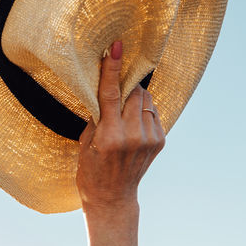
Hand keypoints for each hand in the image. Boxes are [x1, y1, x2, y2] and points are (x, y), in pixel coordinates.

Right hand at [76, 40, 164, 213]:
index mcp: (110, 137)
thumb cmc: (91, 170)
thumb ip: (97, 116)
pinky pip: (152, 111)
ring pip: (145, 100)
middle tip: (116, 88)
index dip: (114, 69)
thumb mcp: (85, 144)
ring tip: (122, 114)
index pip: (112, 94)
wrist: (112, 197)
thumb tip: (106, 89)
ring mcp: (149, 139)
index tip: (117, 47)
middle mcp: (133, 136)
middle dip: (125, 86)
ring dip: (134, 98)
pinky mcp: (160, 140)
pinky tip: (131, 124)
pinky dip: (142, 111)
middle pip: (133, 92)